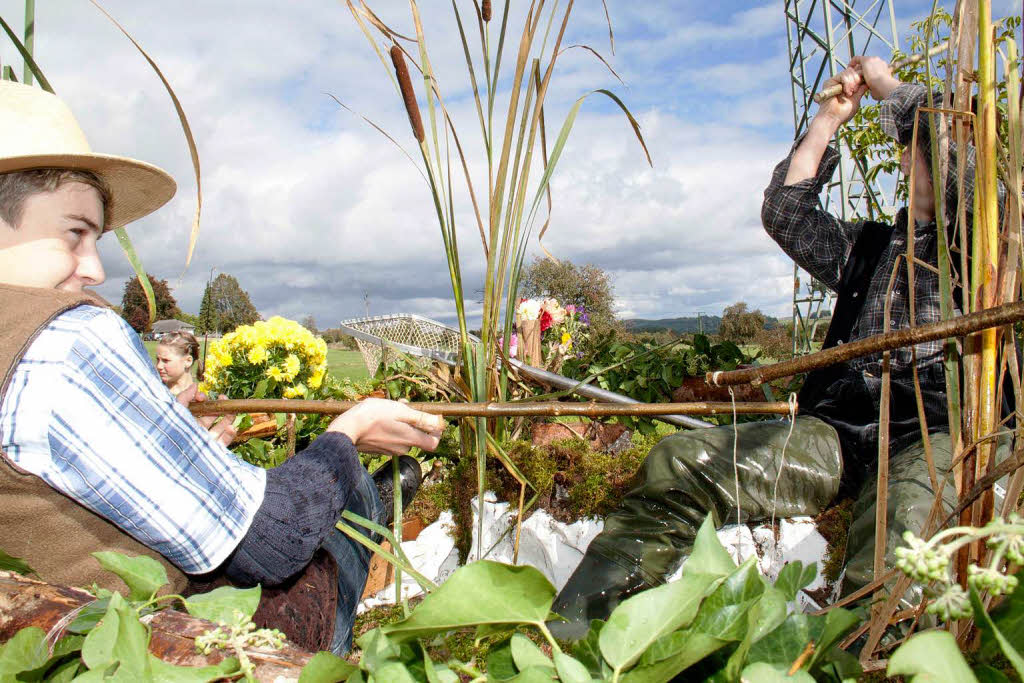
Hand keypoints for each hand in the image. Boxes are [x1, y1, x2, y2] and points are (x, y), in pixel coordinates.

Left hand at [177, 384, 237, 446]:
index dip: (203, 401)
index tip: (202, 396)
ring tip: (233, 409)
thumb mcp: (175, 412)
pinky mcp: (213, 450)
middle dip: (220, 406)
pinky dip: (230, 435)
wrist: (172, 458)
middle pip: (212, 417)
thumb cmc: (171, 433)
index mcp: (188, 422)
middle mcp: (197, 431)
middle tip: (224, 397)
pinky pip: (224, 442)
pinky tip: (231, 427)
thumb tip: (195, 385)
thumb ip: (184, 397)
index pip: (200, 409)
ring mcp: (206, 441)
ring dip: (228, 418)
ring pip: (221, 428)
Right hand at [327, 398, 445, 454]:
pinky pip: (389, 439)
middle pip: (416, 438)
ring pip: (402, 437)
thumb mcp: (400, 411)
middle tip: (403, 408)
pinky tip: (377, 420)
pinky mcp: (378, 450)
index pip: (433, 443)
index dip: (436, 433)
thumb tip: (440, 423)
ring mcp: (389, 451)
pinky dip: (388, 430)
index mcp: (410, 439)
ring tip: (387, 411)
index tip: (431, 421)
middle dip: (413, 424)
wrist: (347, 430)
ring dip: (399, 425)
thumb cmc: (373, 416)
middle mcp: (402, 449)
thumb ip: (421, 418)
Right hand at [816, 63, 867, 126]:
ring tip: (850, 93)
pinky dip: (847, 83)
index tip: (864, 85)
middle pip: (854, 70)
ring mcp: (835, 82)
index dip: (862, 77)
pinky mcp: (829, 82)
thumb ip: (861, 90)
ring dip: (852, 83)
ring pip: (849, 71)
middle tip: (855, 90)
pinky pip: (843, 75)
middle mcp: (840, 83)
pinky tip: (846, 92)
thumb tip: (868, 82)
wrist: (833, 118)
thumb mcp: (856, 99)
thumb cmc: (844, 113)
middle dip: (858, 79)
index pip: (857, 74)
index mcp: (847, 86)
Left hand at [849, 55, 899, 99]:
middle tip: (855, 75)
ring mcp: (873, 60)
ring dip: (857, 67)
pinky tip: (848, 69)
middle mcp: (880, 62)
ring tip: (851, 73)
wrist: (884, 86)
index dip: (869, 73)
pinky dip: (852, 63)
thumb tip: (874, 92)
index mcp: (885, 69)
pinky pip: (857, 59)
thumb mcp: (880, 89)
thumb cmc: (883, 91)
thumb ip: (876, 88)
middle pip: (868, 63)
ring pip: (862, 61)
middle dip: (862, 69)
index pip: (875, 68)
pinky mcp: (866, 60)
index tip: (863, 78)